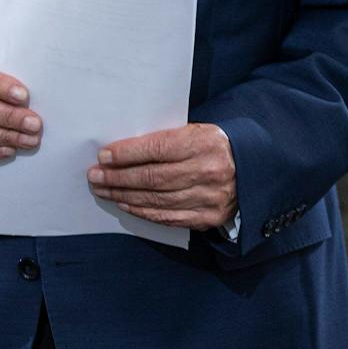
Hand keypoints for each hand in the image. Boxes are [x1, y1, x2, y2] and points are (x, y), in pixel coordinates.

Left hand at [88, 123, 236, 229]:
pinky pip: (168, 217)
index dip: (126, 154)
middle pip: (152, 177)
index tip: (103, 156)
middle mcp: (206, 171)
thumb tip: (122, 151)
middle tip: (95, 176)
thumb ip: (165, 140)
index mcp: (202, 143)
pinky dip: (143, 211)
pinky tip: (126, 204)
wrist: (252, 168)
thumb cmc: (213, 146)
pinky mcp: (208, 217)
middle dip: (118, 177)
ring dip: (124, 196)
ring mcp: (208, 197)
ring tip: (104, 190)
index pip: (156, 149)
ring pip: (156, 199)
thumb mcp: (195, 132)